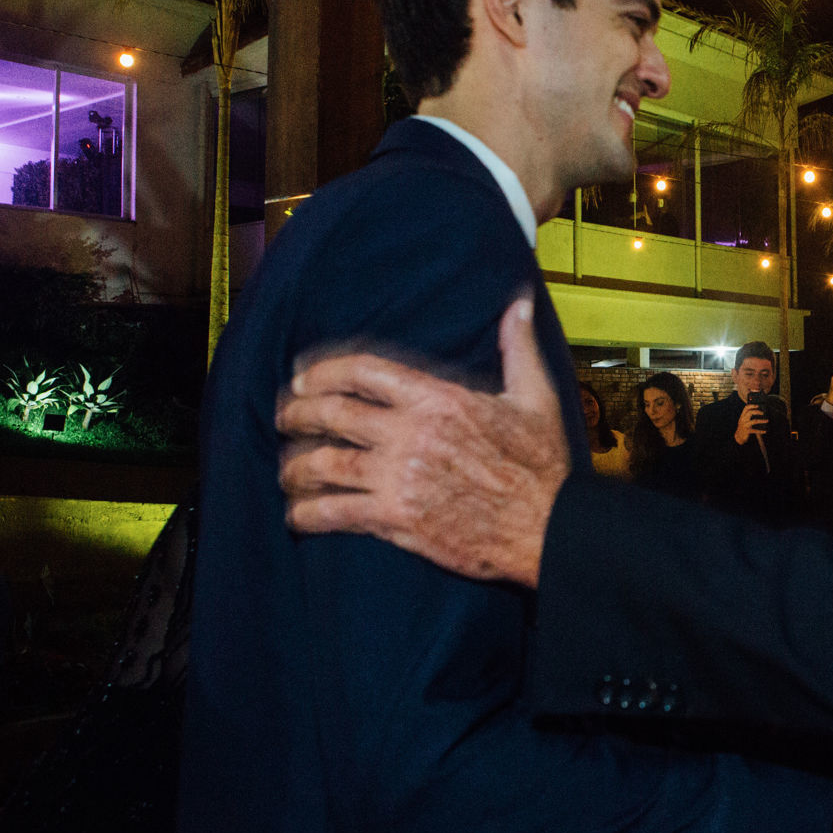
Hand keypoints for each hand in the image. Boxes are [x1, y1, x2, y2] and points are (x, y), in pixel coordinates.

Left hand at [276, 299, 564, 587]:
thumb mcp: (537, 397)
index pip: (363, 371)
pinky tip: (297, 515)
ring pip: (322, 463)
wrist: (548, 528)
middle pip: (332, 413)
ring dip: (294, 466)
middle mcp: (411, 434)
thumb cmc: (544, 467)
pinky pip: (334, 511)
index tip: (303, 377)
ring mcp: (398, 478)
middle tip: (284, 418)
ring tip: (286, 471)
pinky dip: (307, 513)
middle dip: (296, 413)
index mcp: (439, 399)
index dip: (323, 370)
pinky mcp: (395, 519)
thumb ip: (518, 347)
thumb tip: (519, 304)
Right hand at [734, 401, 767, 444]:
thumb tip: (759, 411)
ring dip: (762, 421)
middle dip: (757, 411)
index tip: (757, 405)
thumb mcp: (744, 420)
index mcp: (742, 416)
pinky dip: (760, 431)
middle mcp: (743, 419)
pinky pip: (755, 430)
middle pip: (750, 412)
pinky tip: (764, 431)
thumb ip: (749, 415)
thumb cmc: (744, 427)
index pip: (746, 408)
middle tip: (763, 413)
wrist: (739, 436)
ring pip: (754, 421)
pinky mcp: (746, 431)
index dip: (752, 405)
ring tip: (767, 420)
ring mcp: (744, 425)